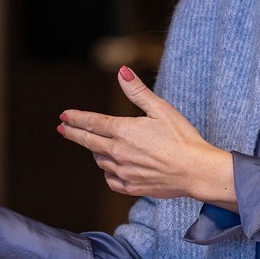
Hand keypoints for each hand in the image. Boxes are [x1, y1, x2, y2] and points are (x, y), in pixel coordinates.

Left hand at [59, 67, 235, 207]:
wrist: (196, 171)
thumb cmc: (183, 138)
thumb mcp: (162, 109)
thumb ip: (138, 92)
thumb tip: (121, 71)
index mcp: (124, 131)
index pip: (92, 123)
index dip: (76, 118)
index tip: (64, 116)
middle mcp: (119, 152)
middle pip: (89, 142)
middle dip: (74, 133)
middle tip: (63, 128)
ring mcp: (124, 172)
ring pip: (100, 161)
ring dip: (96, 151)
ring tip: (96, 146)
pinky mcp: (132, 187)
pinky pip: (111, 180)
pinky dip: (108, 172)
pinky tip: (111, 168)